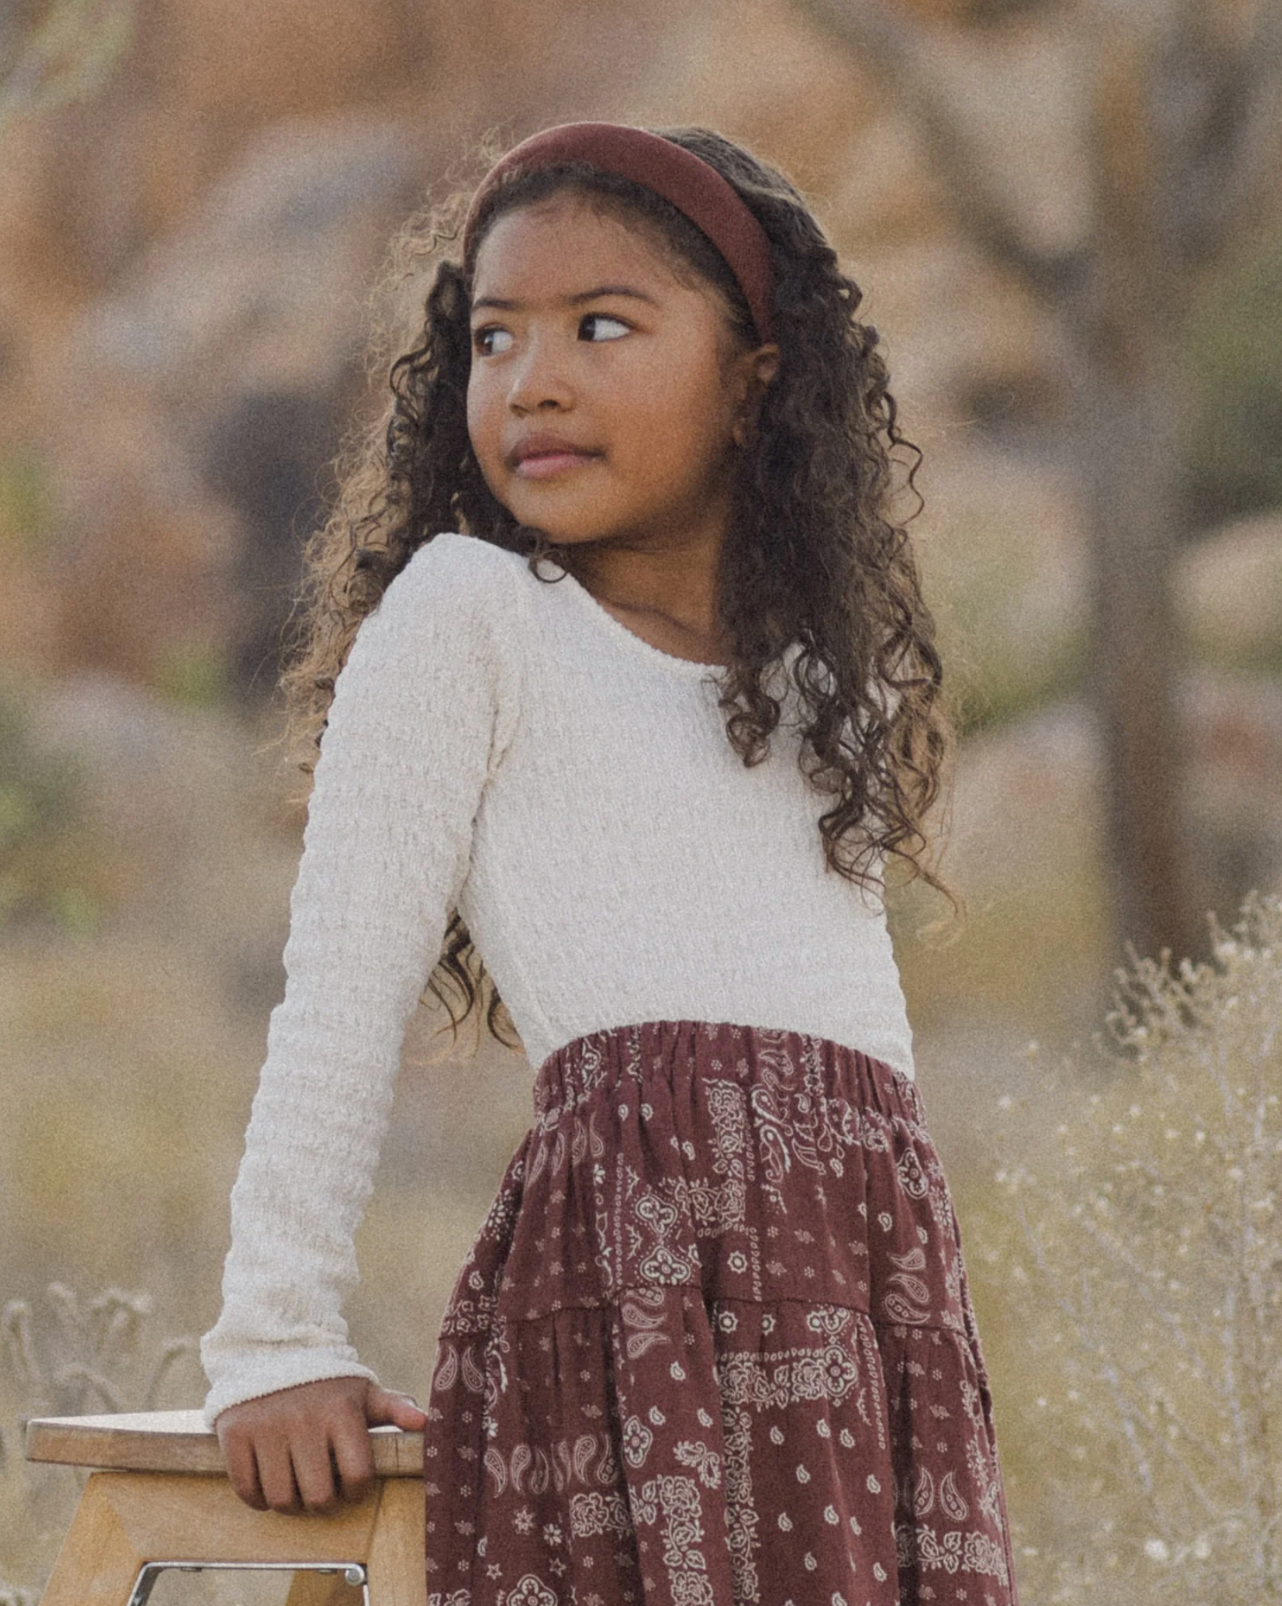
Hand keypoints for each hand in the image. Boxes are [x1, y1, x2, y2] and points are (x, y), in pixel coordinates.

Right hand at [215, 1375, 428, 1512]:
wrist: (271, 1348)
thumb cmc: (325, 1382)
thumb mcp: (361, 1390)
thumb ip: (393, 1408)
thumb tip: (425, 1423)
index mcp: (341, 1411)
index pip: (358, 1476)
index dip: (357, 1489)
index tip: (350, 1482)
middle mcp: (304, 1420)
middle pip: (319, 1496)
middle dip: (323, 1501)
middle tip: (320, 1489)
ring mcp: (267, 1428)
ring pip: (282, 1499)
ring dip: (290, 1502)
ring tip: (295, 1485)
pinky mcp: (236, 1434)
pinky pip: (247, 1490)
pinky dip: (257, 1498)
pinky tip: (268, 1483)